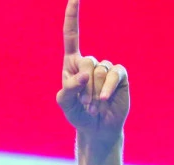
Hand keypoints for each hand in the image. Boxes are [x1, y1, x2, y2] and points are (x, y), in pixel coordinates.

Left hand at [56, 0, 128, 141]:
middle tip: (83, 103)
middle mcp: (90, 63)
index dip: (72, 17)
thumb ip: (68, 89)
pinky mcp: (119, 75)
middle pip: (86, 61)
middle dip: (82, 86)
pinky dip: (106, 88)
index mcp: (72, 65)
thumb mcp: (65, 104)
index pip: (72, 36)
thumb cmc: (77, 114)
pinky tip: (102, 100)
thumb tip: (85, 73)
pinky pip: (113, 75)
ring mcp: (106, 68)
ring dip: (92, 92)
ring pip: (98, 71)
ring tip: (92, 105)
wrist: (96, 127)